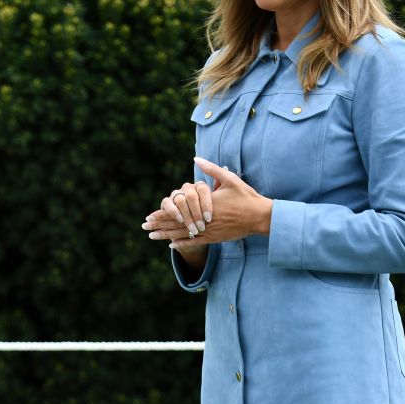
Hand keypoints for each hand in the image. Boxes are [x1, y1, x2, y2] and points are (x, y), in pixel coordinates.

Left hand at [142, 157, 273, 248]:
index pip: (178, 211)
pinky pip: (195, 242)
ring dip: (166, 236)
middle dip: (158, 225)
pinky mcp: (215, 238)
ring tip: (152, 236)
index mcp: (204, 205)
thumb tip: (196, 158)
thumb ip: (211, 169)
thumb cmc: (246, 196)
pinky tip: (172, 245)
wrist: (260, 216)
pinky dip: (183, 244)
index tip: (148, 215)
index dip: (162, 213)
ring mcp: (209, 230)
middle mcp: (203, 219)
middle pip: (176, 224)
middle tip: (144, 227)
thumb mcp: (229, 179)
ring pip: (183, 234)